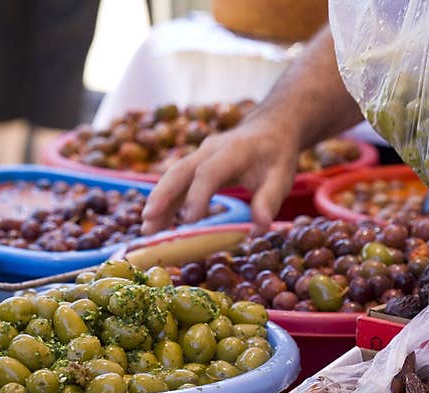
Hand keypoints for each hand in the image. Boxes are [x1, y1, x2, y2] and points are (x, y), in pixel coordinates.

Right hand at [141, 114, 300, 234]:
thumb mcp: (282, 177)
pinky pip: (175, 182)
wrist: (270, 128)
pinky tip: (156, 222)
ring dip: (158, 201)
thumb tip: (258, 229)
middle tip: (148, 221)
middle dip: (163, 196)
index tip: (190, 221)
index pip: (209, 172)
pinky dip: (165, 201)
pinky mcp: (194, 165)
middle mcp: (209, 149)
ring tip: (146, 229)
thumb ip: (268, 201)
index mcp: (233, 151)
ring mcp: (198, 155)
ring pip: (172, 176)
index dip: (197, 195)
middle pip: (180, 171)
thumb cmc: (275, 155)